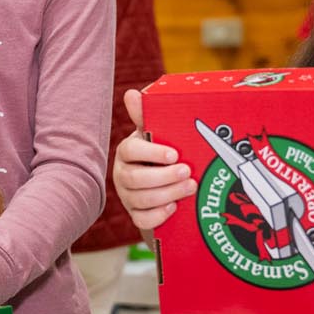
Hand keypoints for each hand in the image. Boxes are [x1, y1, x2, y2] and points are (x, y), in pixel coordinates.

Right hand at [112, 88, 193, 232]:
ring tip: (190, 187)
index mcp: (127, 151)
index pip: (130, 151)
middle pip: (134, 178)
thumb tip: (132, 93)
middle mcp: (123, 174)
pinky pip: (141, 220)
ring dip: (167, 194)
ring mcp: (128, 196)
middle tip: (187, 172)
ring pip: (139, 199)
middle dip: (164, 177)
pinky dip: (157, 215)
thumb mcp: (157, 134)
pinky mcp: (136, 215)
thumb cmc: (161, 154)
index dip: (151, 153)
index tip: (174, 154)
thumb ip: (145, 115)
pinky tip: (173, 208)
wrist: (166, 184)